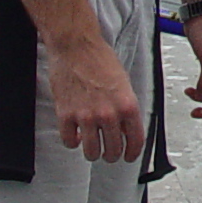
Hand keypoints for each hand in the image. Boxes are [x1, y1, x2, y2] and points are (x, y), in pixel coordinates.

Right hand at [49, 32, 145, 162]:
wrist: (75, 46)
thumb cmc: (99, 59)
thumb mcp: (123, 83)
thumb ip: (125, 107)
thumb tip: (125, 128)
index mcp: (127, 105)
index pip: (135, 141)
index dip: (132, 153)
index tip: (128, 156)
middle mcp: (109, 114)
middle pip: (113, 151)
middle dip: (112, 155)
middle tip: (108, 153)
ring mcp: (86, 116)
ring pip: (92, 152)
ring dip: (93, 153)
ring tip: (92, 147)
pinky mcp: (66, 115)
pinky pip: (70, 141)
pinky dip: (72, 141)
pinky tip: (75, 135)